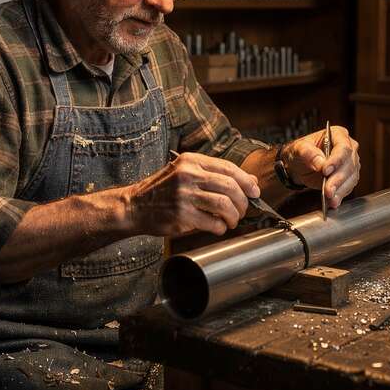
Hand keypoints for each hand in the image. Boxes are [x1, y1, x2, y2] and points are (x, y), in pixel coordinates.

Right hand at [125, 153, 258, 236]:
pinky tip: (218, 228)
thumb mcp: (186, 173)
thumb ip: (214, 175)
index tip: (255, 191)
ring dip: (234, 216)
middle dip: (243, 201)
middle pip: (230, 186)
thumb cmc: (163, 190)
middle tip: (243, 210)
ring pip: (224, 204)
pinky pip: (212, 222)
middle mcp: (188, 175)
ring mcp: (184, 195)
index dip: (246, 181)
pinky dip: (221, 227)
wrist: (135, 206)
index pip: (228, 168)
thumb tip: (250, 182)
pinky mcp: (181, 215)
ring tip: (232, 221)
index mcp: (191, 161)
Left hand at [282, 126, 360, 207]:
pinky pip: (348, 187)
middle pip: (349, 164)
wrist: (299, 166)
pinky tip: (333, 201)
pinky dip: (340, 195)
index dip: (336, 160)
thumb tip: (320, 162)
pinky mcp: (348, 177)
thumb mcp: (298, 149)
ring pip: (351, 178)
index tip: (325, 170)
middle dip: (338, 179)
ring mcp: (350, 163)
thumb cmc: (300, 152)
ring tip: (329, 197)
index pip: (343, 147)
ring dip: (340, 189)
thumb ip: (308, 153)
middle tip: (328, 190)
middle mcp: (348, 148)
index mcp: (338, 135)